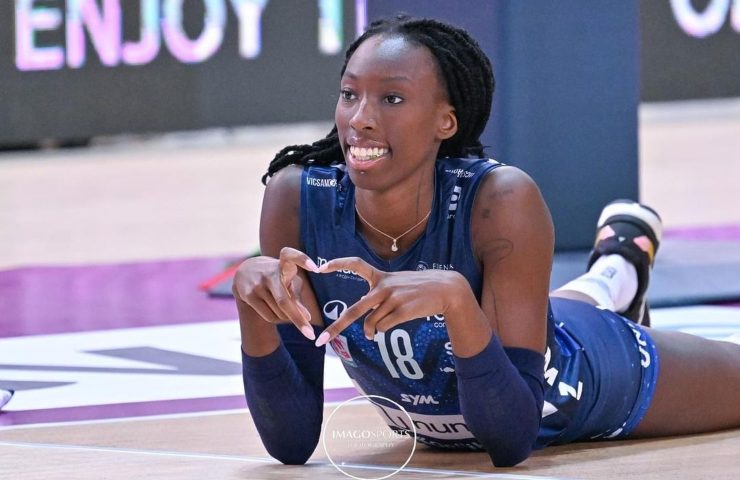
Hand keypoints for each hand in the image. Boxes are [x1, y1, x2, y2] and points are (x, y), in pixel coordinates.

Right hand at [233, 247, 318, 339]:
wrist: (244, 272)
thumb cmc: (276, 277)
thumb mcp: (288, 280)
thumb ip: (298, 297)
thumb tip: (306, 317)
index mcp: (283, 263)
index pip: (290, 255)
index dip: (302, 260)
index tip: (316, 268)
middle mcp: (269, 273)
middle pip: (285, 301)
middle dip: (298, 319)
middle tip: (311, 335)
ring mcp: (258, 285)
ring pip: (279, 312)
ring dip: (288, 318)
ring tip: (286, 309)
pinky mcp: (249, 295)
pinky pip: (269, 316)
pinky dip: (278, 319)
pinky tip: (275, 310)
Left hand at [314, 256, 469, 346]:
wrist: (445, 289)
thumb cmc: (418, 289)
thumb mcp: (397, 285)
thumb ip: (379, 300)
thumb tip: (369, 327)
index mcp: (380, 276)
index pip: (355, 264)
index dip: (337, 264)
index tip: (320, 267)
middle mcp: (383, 286)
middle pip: (354, 309)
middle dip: (337, 327)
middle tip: (321, 341)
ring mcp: (392, 299)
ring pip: (370, 324)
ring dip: (371, 331)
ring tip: (375, 331)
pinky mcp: (402, 311)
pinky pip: (383, 328)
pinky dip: (383, 331)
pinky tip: (391, 325)